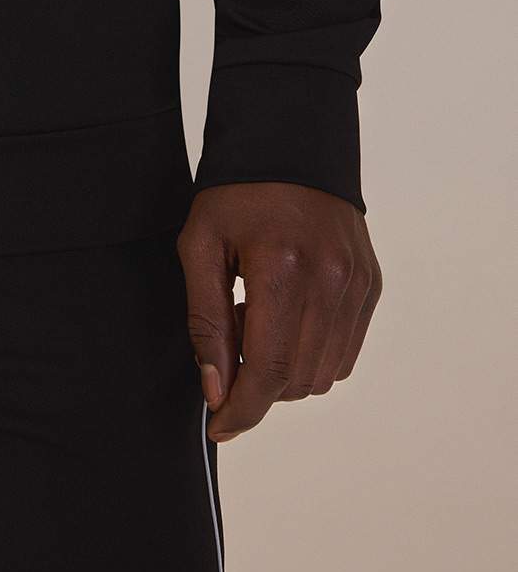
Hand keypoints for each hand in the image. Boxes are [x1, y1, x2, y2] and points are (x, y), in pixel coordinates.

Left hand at [177, 182, 382, 441]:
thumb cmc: (235, 193)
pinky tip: (288, 316)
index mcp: (283, 268)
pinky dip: (313, 354)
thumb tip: (215, 388)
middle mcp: (330, 281)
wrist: (290, 145)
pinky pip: (345, 352)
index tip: (219, 426)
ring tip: (260, 318)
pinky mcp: (370, 285)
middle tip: (233, 336)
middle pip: (297, 380)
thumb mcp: (200, 245)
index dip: (242, 408)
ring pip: (324, 373)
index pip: (269, 369)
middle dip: (258, 384)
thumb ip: (206, 321)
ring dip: (286, 371)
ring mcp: (357, 284)